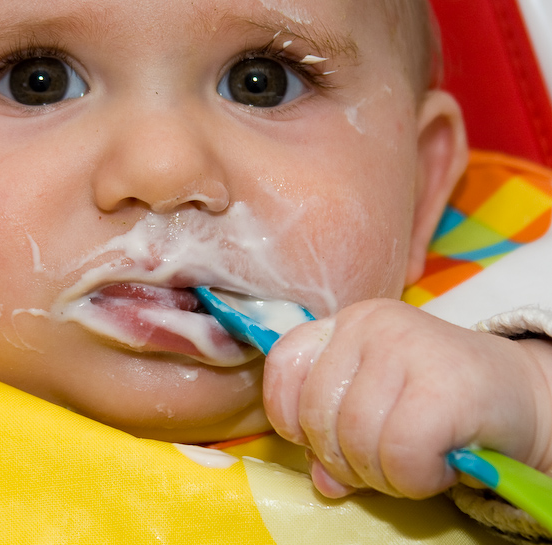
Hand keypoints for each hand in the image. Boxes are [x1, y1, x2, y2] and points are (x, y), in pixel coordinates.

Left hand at [263, 298, 551, 498]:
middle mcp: (368, 324)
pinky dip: (415, 476)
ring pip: (356, 437)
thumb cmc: (436, 404)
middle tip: (383, 464)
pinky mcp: (441, 383)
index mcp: (344, 324)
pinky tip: (438, 464)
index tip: (318, 441)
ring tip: (414, 464)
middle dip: (344, 460)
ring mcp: (404, 346)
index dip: (289, 416)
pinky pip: (400, 451)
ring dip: (383, 474)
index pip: (284, 364)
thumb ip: (336, 437)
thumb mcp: (376, 409)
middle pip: (317, 413)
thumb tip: (320, 479)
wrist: (520, 395)